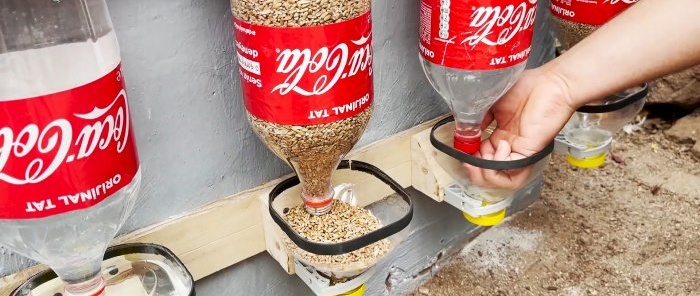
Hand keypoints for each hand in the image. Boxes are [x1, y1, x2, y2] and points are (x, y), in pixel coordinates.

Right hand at [464, 68, 576, 189]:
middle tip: (468, 162)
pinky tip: (500, 147)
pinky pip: (512, 169)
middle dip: (475, 171)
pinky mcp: (530, 151)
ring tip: (480, 161)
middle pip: (489, 170)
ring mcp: (519, 150)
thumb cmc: (527, 86)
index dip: (469, 156)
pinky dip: (500, 164)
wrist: (551, 83)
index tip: (461, 150)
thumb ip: (478, 117)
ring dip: (486, 173)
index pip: (481, 154)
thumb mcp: (492, 101)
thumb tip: (465, 131)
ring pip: (502, 177)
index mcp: (501, 134)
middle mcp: (509, 145)